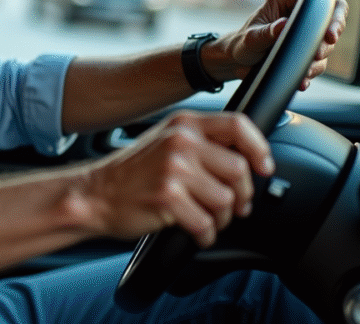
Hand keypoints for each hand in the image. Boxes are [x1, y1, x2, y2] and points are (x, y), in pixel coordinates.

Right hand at [86, 110, 273, 247]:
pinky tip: (193, 231)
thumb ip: (201, 143)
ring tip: (205, 218)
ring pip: (225, 200)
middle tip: (232, 207)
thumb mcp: (165, 142)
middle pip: (238, 170)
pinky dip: (205, 235)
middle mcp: (181, 141)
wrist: (95, 194)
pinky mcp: (169, 197)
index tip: (264, 167)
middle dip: (241, 196)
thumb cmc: (132, 174)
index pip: (238, 125)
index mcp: (183, 124)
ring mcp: (174, 168)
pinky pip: (207, 223)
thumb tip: (246, 160)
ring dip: (221, 218)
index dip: (259, 149)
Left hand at [209, 0, 347, 90]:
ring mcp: (302, 33)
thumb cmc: (239, 44)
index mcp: (284, 0)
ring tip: (304, 71)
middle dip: (327, 41)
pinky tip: (302, 81)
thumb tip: (283, 25)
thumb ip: (266, 32)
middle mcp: (297, 14)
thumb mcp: (250, 38)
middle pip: (330, 19)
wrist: (235, 63)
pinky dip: (312, 72)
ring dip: (318, 60)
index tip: (329, 33)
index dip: (331, 9)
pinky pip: (318, 61)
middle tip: (317, 55)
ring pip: (326, 44)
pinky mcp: (304, 50)